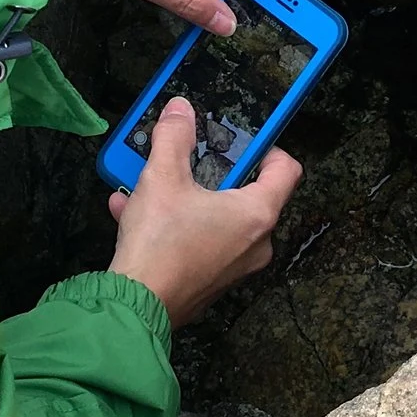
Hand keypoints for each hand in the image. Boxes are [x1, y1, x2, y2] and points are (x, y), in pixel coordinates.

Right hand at [107, 98, 302, 325]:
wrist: (135, 306)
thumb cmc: (159, 243)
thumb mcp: (162, 178)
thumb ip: (174, 137)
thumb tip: (181, 110)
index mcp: (257, 214)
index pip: (286, 170)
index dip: (268, 148)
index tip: (242, 141)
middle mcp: (255, 243)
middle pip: (246, 193)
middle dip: (210, 172)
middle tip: (185, 160)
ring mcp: (234, 266)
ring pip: (214, 218)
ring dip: (182, 197)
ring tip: (145, 184)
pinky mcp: (210, 281)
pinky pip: (197, 241)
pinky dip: (172, 225)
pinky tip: (129, 212)